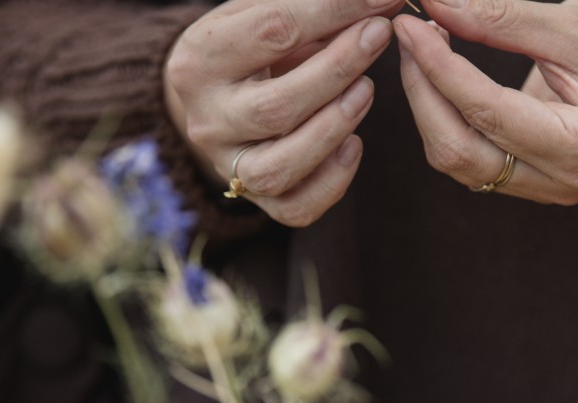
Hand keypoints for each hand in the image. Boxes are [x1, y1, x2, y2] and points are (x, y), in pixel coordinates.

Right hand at [165, 0, 403, 226]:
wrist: (212, 96)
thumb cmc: (247, 45)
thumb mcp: (261, 12)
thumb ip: (310, 4)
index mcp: (199, 60)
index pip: (272, 31)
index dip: (333, 10)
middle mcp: (207, 120)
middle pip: (276, 107)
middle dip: (338, 70)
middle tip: (378, 36)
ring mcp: (229, 165)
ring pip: (281, 166)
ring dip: (334, 127)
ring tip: (367, 89)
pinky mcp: (255, 200)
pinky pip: (295, 207)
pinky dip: (332, 181)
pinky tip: (354, 144)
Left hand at [394, 0, 577, 204]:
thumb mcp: (573, 21)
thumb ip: (501, 18)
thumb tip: (433, 4)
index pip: (487, 111)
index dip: (437, 67)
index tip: (408, 23)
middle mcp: (568, 180)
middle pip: (461, 151)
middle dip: (423, 92)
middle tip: (409, 34)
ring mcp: (551, 186)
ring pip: (461, 160)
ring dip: (430, 107)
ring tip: (425, 48)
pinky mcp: (538, 178)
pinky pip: (474, 157)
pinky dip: (449, 118)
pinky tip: (443, 76)